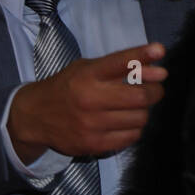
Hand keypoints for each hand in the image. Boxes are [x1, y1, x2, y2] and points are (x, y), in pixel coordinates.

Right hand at [8, 42, 165, 160]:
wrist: (35, 116)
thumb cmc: (67, 88)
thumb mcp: (86, 70)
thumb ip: (119, 69)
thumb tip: (159, 71)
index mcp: (87, 75)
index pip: (120, 62)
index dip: (142, 55)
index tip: (159, 50)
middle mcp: (89, 98)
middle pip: (140, 96)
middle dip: (155, 91)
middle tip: (153, 90)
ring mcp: (91, 124)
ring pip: (140, 118)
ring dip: (143, 112)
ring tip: (133, 108)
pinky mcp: (94, 144)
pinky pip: (131, 137)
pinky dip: (134, 128)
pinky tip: (124, 123)